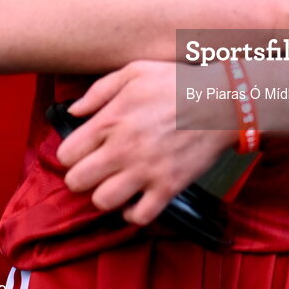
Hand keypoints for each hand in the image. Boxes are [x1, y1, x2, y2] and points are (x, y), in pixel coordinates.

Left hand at [55, 60, 234, 224]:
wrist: (221, 101)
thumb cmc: (177, 82)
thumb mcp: (135, 71)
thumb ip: (99, 91)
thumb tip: (73, 111)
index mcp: (111, 120)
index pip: (67, 154)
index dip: (72, 154)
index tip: (83, 150)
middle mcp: (123, 149)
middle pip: (77, 182)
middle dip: (81, 177)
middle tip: (96, 168)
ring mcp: (145, 171)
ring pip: (102, 202)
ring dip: (105, 194)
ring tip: (115, 182)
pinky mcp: (168, 187)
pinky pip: (138, 217)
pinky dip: (133, 212)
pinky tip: (135, 197)